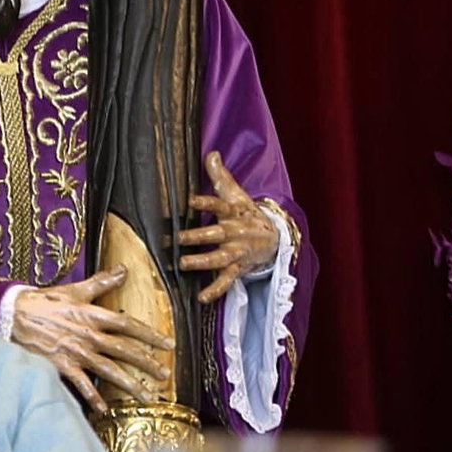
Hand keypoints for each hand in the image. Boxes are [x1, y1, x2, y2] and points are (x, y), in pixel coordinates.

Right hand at [12, 266, 175, 412]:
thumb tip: (124, 269)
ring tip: (147, 396)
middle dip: (147, 363)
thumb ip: (101, 282)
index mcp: (92, 315)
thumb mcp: (74, 289)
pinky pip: (81, 384)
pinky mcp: (61, 365)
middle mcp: (88, 335)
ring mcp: (75, 352)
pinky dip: (93, 397)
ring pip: (109, 370)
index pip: (128, 324)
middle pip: (124, 350)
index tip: (169, 344)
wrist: (14, 315)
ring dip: (129, 384)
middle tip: (165, 375)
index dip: (150, 334)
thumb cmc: (45, 302)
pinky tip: (104, 409)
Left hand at [178, 151, 279, 303]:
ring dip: (202, 262)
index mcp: (233, 213)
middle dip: (197, 236)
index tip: (190, 201)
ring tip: (183, 264)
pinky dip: (215, 290)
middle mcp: (235, 233)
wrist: (274, 238)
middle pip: (215, 234)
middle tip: (178, 238)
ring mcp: (237, 252)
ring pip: (219, 258)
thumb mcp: (235, 194)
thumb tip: (211, 153)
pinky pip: (226, 281)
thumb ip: (220, 176)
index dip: (205, 203)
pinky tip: (201, 298)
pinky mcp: (238, 268)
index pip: (218, 205)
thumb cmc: (246, 213)